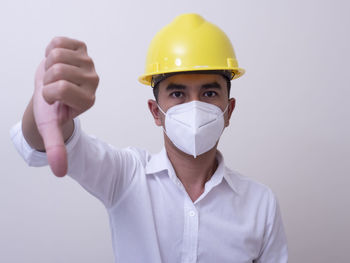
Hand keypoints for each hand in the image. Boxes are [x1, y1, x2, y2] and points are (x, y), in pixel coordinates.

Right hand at [33, 37, 98, 176]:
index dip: (47, 93)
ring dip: (48, 65)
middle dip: (47, 78)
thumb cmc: (50, 108)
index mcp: (88, 100)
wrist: (50, 90)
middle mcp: (94, 81)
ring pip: (57, 54)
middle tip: (53, 86)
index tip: (53, 100)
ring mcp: (89, 63)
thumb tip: (60, 172)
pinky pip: (58, 41)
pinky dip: (50, 50)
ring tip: (55, 75)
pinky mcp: (82, 48)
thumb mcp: (50, 128)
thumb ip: (56, 148)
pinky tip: (58, 62)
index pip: (60, 88)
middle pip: (58, 70)